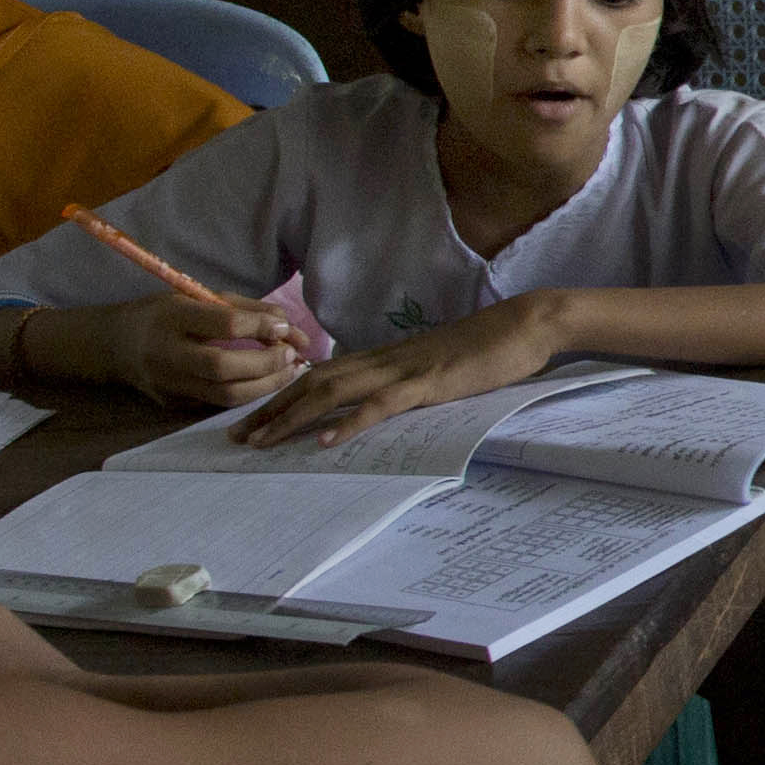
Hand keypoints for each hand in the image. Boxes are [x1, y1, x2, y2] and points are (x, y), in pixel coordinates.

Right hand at [106, 288, 309, 411]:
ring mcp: (168, 384)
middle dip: (267, 364)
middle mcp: (168, 353)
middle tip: (292, 356)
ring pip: (225, 395)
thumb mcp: (199, 297)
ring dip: (265, 386)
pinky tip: (264, 381)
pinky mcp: (174, 404)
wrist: (116, 344)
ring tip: (287, 371)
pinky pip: (218, 403)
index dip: (261, 329)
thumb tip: (289, 328)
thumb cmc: (165, 314)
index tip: (284, 329)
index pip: (225, 325)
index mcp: (173, 317)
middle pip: (224, 368)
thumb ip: (247, 310)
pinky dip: (247, 393)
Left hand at [237, 297, 553, 450]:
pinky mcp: (429, 383)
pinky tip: (327, 442)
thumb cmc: (489, 345)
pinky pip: (381, 405)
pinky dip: (350, 424)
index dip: (283, 396)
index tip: (255, 419)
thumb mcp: (439, 365)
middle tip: (237, 437)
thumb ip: (409, 379)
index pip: (322, 375)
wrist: (526, 322)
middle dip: (272, 409)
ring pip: (334, 392)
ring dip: (294, 417)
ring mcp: (404, 370)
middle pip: (313, 382)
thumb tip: (387, 399)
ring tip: (263, 442)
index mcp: (386, 357)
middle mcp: (384, 360)